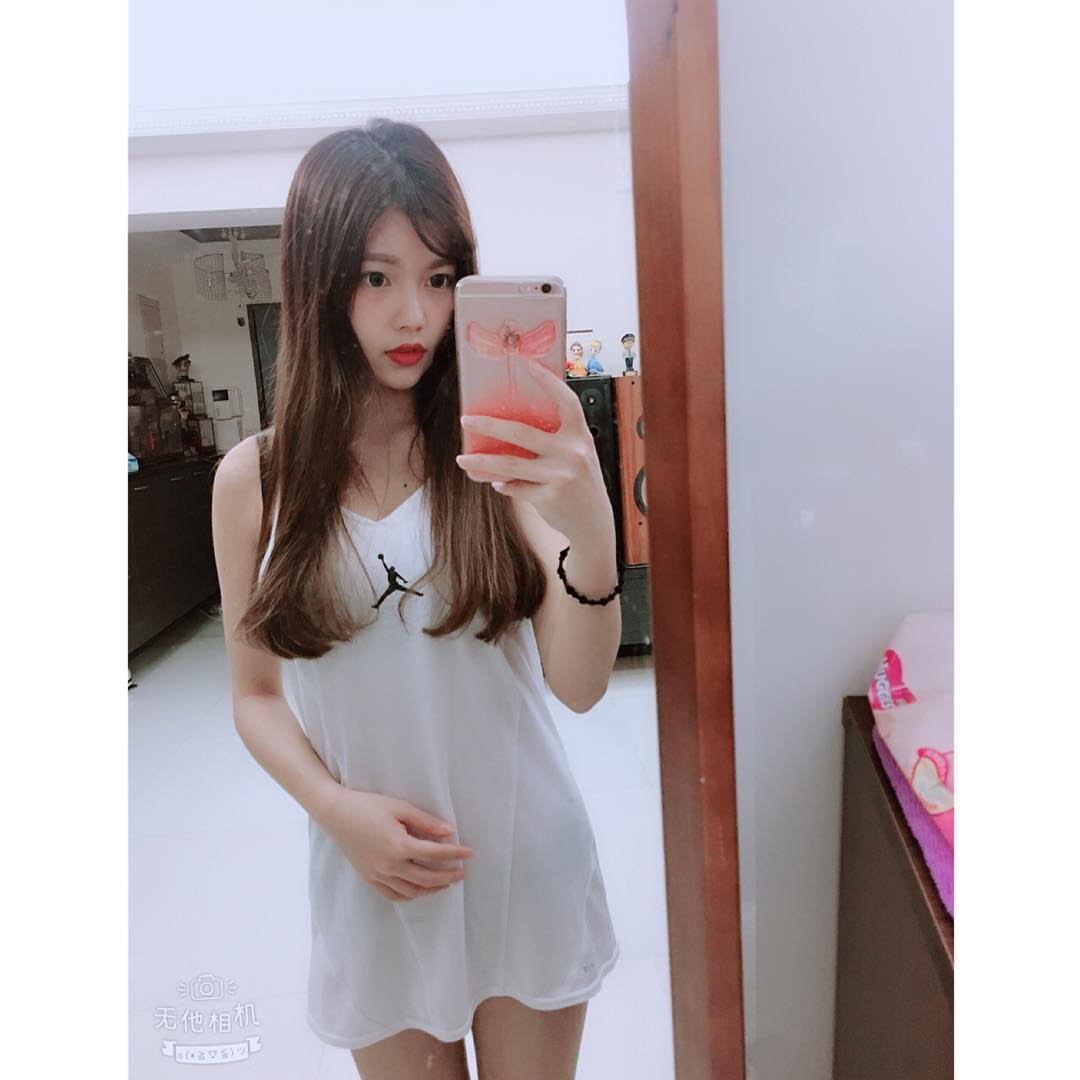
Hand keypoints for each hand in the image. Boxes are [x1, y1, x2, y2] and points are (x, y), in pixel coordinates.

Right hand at [321, 788, 474, 901]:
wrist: (336, 814)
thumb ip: (426, 822)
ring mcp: (378, 875)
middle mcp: (390, 865)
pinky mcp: (369, 878)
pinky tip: (420, 890)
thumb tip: (450, 832)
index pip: (435, 854)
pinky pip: (394, 895)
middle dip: (449, 876)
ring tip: (446, 882)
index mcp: (399, 846)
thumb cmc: (368, 806)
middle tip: (463, 872)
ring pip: (412, 890)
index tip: (470, 853)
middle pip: (427, 877)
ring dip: (432, 888)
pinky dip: (411, 895)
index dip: (455, 854)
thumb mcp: (400, 808)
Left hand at [456, 358, 613, 543]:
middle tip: (466, 419)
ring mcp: (561, 475)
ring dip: (481, 462)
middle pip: (521, 433)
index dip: (548, 381)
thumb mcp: (576, 456)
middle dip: (488, 425)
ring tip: (463, 460)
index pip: (566, 401)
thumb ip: (554, 441)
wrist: (595, 523)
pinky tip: (497, 483)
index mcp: (580, 436)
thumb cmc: (580, 484)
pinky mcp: (550, 497)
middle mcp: (573, 452)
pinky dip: (503, 485)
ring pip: (509, 465)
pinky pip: (515, 487)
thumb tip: (508, 430)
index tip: (527, 363)